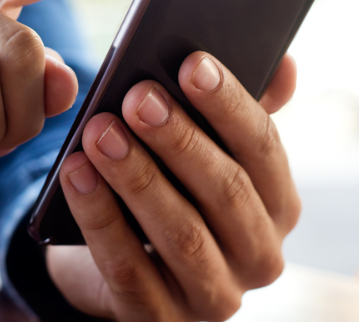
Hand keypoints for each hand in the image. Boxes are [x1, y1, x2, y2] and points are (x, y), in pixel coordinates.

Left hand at [48, 52, 298, 320]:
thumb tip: (283, 62)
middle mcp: (260, 256)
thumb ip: (239, 111)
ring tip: (99, 131)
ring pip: (182, 234)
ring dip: (137, 177)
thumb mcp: (204, 152)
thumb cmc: (171, 192)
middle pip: (226, 191)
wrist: (119, 267)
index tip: (191, 63)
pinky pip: (129, 269)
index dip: (229, 104)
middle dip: (179, 139)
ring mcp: (214, 296)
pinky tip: (75, 176)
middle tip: (136, 96)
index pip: (264, 148)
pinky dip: (100, 218)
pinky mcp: (160, 320)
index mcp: (278, 205)